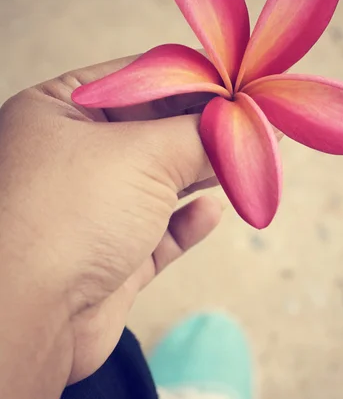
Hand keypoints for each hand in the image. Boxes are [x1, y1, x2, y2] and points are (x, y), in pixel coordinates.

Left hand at [0, 56, 222, 383]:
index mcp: (59, 110)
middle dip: (205, 130)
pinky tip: (210, 211)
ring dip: (202, 174)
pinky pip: (157, 233)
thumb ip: (200, 135)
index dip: (194, 80)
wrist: (29, 318)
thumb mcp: (143, 155)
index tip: (241, 83)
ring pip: (159, 184)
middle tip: (255, 123)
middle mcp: (71, 157)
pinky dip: (186, 222)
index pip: (139, 80)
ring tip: (246, 161)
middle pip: (153, 132)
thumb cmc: (70, 214)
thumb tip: (242, 123)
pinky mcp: (108, 258)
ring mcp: (89, 209)